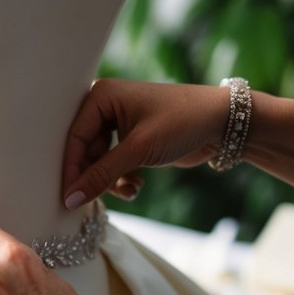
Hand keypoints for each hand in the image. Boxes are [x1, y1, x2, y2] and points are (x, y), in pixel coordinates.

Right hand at [62, 79, 229, 207]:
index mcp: (101, 96)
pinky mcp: (133, 140)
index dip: (72, 168)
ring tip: (129, 191)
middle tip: (100, 197)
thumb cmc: (182, 122)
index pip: (74, 136)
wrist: (224, 122)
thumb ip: (102, 175)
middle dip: (95, 176)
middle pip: (85, 151)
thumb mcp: (139, 149)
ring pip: (100, 161)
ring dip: (111, 181)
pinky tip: (136, 186)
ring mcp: (120, 124)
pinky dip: (122, 178)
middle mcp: (107, 107)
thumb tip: (70, 198)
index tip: (69, 197)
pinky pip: (115, 164)